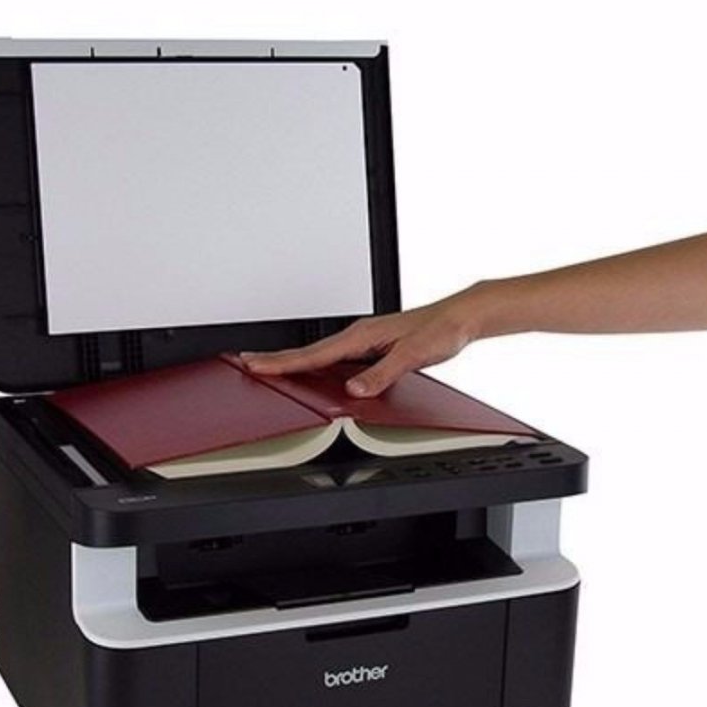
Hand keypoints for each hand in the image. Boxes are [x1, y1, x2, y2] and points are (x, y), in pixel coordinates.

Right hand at [241, 294, 480, 396]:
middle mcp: (359, 335)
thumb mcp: (412, 355)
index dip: (283, 362)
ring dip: (294, 360)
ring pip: (320, 353)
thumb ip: (382, 374)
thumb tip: (354, 389)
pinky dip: (317, 362)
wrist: (460, 318)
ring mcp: (364, 340)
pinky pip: (336, 356)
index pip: (314, 354)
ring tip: (270, 367)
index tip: (256, 364)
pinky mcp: (373, 346)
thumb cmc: (441, 329)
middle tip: (246, 363)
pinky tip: (315, 371)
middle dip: (277, 359)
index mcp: (362, 335)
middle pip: (309, 352)